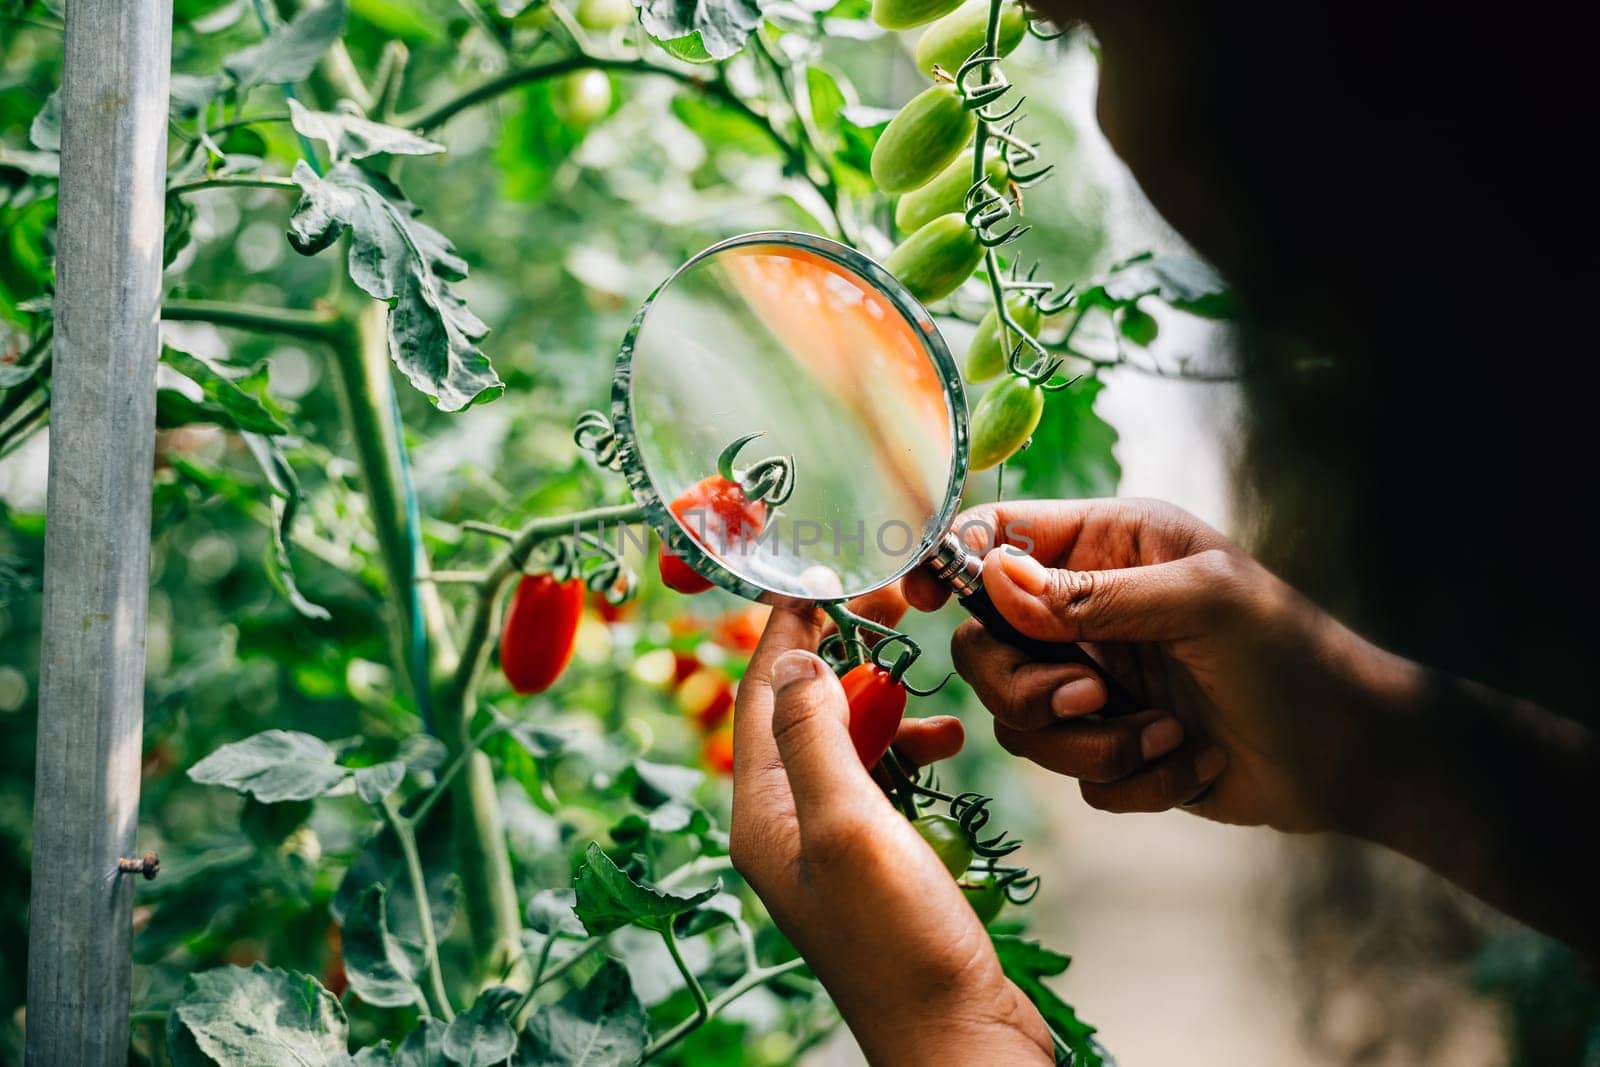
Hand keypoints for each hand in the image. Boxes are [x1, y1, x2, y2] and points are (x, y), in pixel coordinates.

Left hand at [730, 602, 1052, 1065]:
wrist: (958, 1038)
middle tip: (883, 607)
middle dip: (838, 657)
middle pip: (799, 714)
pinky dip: (907, 752)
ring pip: (844, 744)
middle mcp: (785, 826)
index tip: (811, 574)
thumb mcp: (848, 824)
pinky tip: (948, 742)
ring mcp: (830, 847)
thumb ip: (813, 736)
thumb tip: (791, 658)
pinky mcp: (875, 863)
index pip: (758, 698)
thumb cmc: (900, 942)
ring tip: (923, 684)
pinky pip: (879, 781)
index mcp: (761, 814)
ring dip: (880, 707)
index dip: (781, 631)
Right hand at [904, 499, 1420, 832]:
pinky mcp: (1108, 745)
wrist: (1351, 758)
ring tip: (1166, 737)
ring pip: (1019, 720)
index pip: (997, 537)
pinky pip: (1068, 772)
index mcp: (1107, 547)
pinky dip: (1127, 778)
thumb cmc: (1291, 656)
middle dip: (1031, 687)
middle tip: (1095, 696)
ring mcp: (1093, 680)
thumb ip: (1090, 596)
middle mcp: (1086, 610)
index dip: (949, 562)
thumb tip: (991, 578)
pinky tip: (1187, 760)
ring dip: (1092, 743)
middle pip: (983, 646)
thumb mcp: (1199, 603)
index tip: (920, 597)